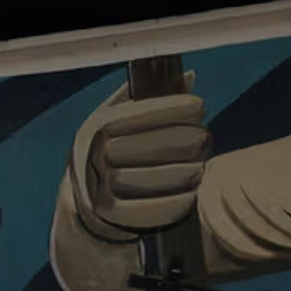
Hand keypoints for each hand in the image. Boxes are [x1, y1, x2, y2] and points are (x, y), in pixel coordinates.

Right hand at [81, 72, 211, 233]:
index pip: (146, 111)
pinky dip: (182, 197)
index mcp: (101, 125)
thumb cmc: (112, 150)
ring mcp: (106, 185)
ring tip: (201, 164)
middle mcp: (100, 153)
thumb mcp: (119, 119)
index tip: (199, 106)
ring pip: (163, 175)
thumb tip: (189, 77)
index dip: (179, 107)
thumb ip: (151, 97)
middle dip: (190, 138)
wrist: (85, 200)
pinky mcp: (117, 214)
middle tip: (204, 137)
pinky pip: (160, 206)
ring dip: (191, 169)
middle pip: (160, 143)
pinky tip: (193, 189)